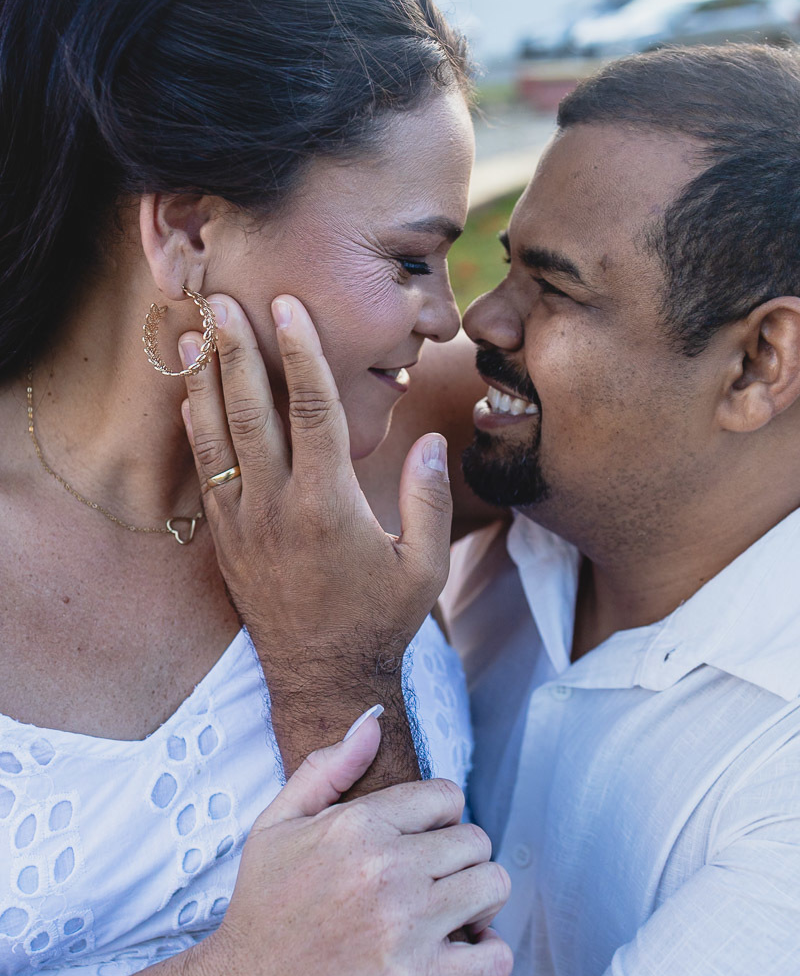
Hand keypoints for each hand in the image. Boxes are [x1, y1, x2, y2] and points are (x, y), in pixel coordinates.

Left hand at [180, 294, 451, 673]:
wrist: (322, 676)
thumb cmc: (379, 620)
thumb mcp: (424, 566)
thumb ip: (429, 500)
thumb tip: (434, 442)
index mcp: (330, 504)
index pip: (313, 410)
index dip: (300, 353)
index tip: (287, 308)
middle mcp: (279, 506)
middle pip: (253, 412)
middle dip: (238, 351)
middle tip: (224, 300)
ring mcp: (245, 522)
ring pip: (219, 438)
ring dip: (205, 381)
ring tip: (194, 332)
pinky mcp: (226, 539)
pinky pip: (205, 474)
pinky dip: (196, 431)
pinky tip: (189, 397)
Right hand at [188, 713, 512, 975]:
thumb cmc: (261, 910)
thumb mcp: (276, 825)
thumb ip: (326, 769)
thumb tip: (372, 724)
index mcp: (357, 826)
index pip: (447, 796)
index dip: (442, 818)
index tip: (424, 844)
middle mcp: (386, 870)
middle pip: (477, 840)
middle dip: (462, 860)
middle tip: (436, 884)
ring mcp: (404, 928)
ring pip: (493, 887)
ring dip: (480, 903)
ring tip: (453, 917)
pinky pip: (494, 957)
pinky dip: (488, 957)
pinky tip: (460, 958)